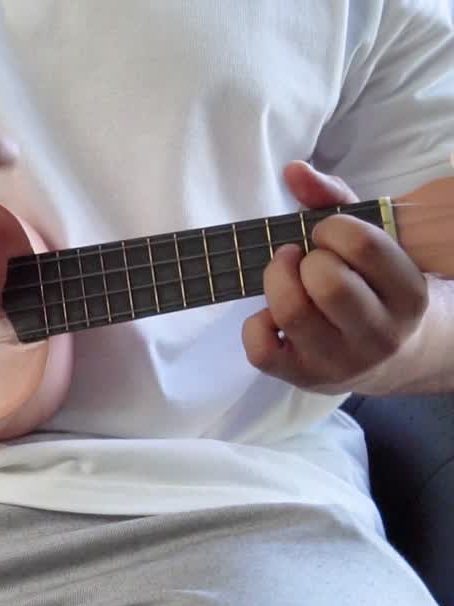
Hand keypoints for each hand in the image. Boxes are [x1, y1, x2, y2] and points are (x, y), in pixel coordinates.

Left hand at [242, 162, 428, 393]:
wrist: (396, 355)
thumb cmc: (375, 286)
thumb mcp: (371, 243)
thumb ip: (334, 201)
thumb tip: (293, 169)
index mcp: (408, 293)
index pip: (363, 246)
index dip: (331, 228)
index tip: (326, 234)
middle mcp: (380, 333)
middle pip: (327, 282)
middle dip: (304, 259)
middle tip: (305, 258)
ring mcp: (341, 361)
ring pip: (291, 312)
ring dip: (275, 282)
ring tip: (285, 275)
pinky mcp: (303, 379)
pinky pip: (261, 350)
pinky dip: (254, 324)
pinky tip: (270, 315)